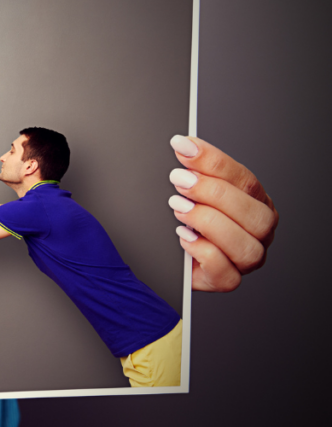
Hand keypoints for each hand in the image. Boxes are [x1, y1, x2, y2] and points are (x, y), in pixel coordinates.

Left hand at [168, 135, 277, 291]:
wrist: (168, 252)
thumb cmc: (184, 216)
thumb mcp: (188, 190)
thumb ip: (192, 170)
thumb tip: (183, 145)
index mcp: (255, 202)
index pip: (244, 180)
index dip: (214, 162)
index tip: (183, 147)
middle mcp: (258, 232)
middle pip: (255, 215)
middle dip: (214, 194)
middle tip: (179, 180)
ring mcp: (247, 259)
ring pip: (246, 247)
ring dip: (209, 223)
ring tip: (178, 208)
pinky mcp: (227, 280)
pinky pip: (226, 273)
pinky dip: (204, 252)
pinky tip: (183, 236)